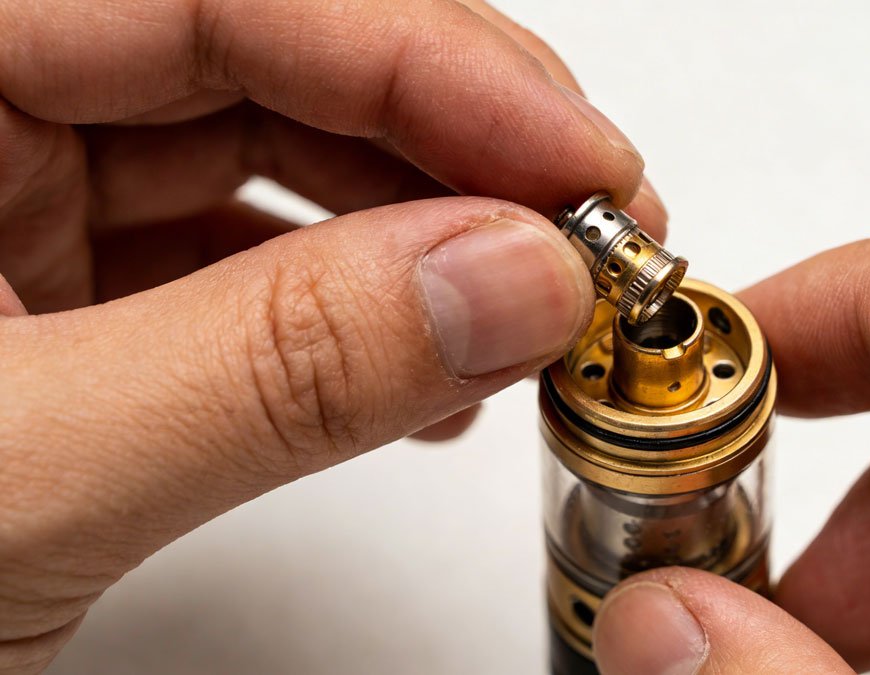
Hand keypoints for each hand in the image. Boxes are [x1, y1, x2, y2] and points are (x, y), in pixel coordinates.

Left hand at [0, 1, 665, 670]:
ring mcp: (6, 196)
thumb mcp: (9, 483)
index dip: (433, 61)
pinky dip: (358, 309)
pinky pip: (242, 255)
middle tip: (591, 230)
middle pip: (271, 56)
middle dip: (458, 145)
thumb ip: (275, 368)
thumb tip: (515, 282)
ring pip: (274, 155)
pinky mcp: (54, 290)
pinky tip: (434, 365)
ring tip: (533, 309)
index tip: (581, 164)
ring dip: (428, 231)